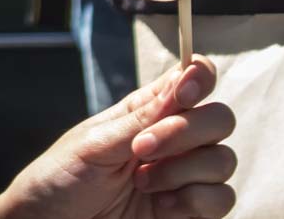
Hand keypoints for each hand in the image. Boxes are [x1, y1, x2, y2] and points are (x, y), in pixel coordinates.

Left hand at [0, 57, 235, 218]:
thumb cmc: (60, 179)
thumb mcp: (95, 144)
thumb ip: (142, 117)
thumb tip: (183, 77)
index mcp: (145, 111)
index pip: (193, 78)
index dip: (200, 79)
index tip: (183, 96)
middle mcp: (172, 139)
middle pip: (219, 118)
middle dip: (186, 133)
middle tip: (141, 150)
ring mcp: (183, 175)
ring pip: (223, 159)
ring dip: (182, 171)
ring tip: (141, 184)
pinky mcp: (190, 210)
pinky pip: (222, 197)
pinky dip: (194, 201)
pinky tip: (160, 206)